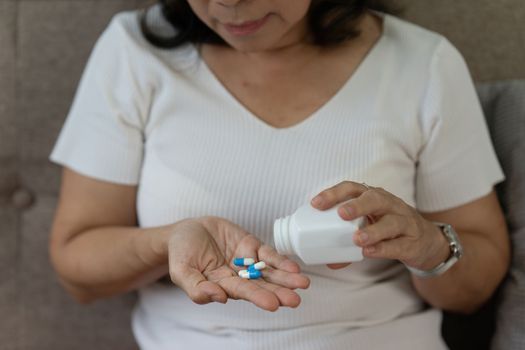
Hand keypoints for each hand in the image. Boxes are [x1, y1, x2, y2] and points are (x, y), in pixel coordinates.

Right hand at [167, 217, 309, 310]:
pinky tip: (293, 268)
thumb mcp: (181, 271)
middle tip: (294, 300)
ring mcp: (246, 260)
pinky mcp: (251, 245)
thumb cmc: (180, 253)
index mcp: (222, 285)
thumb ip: (196, 288)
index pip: (242, 292)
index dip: (258, 297)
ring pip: (269, 272)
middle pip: (261, 285)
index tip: (273, 304)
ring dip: (285, 278)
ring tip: (302, 284)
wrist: (186, 230)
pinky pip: (268, 254)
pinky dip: (280, 261)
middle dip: (278, 292)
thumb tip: (219, 298)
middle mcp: (238, 276)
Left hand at [311, 181, 448, 270]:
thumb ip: (348, 241)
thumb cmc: (388, 228)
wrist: (425, 241)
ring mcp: (404, 222)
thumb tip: (328, 261)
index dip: (334, 193)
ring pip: (391, 222)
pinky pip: (398, 244)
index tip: (316, 204)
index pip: (352, 188)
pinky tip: (369, 251)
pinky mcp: (413, 242)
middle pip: (375, 198)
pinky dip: (383, 248)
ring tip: (356, 239)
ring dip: (373, 230)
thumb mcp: (369, 226)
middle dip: (358, 205)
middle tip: (341, 214)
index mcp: (372, 196)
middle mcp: (389, 204)